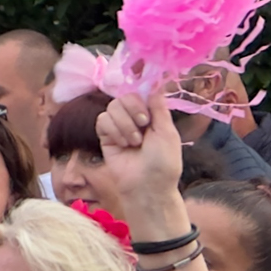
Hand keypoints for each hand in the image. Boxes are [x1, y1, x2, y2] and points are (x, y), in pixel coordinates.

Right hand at [91, 94, 186, 214]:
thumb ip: (159, 108)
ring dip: (125, 124)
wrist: (146, 185)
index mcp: (154, 117)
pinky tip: (122, 144)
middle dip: (134, 108)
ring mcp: (120, 127)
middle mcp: (136, 119)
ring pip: (113, 107)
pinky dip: (113, 130)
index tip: (147, 101)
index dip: (141, 94)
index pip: (142, 93)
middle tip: (143, 124)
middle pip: (125, 96)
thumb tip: (156, 85)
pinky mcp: (105, 135)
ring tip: (134, 142)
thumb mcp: (167, 133)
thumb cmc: (163, 163)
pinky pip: (102, 120)